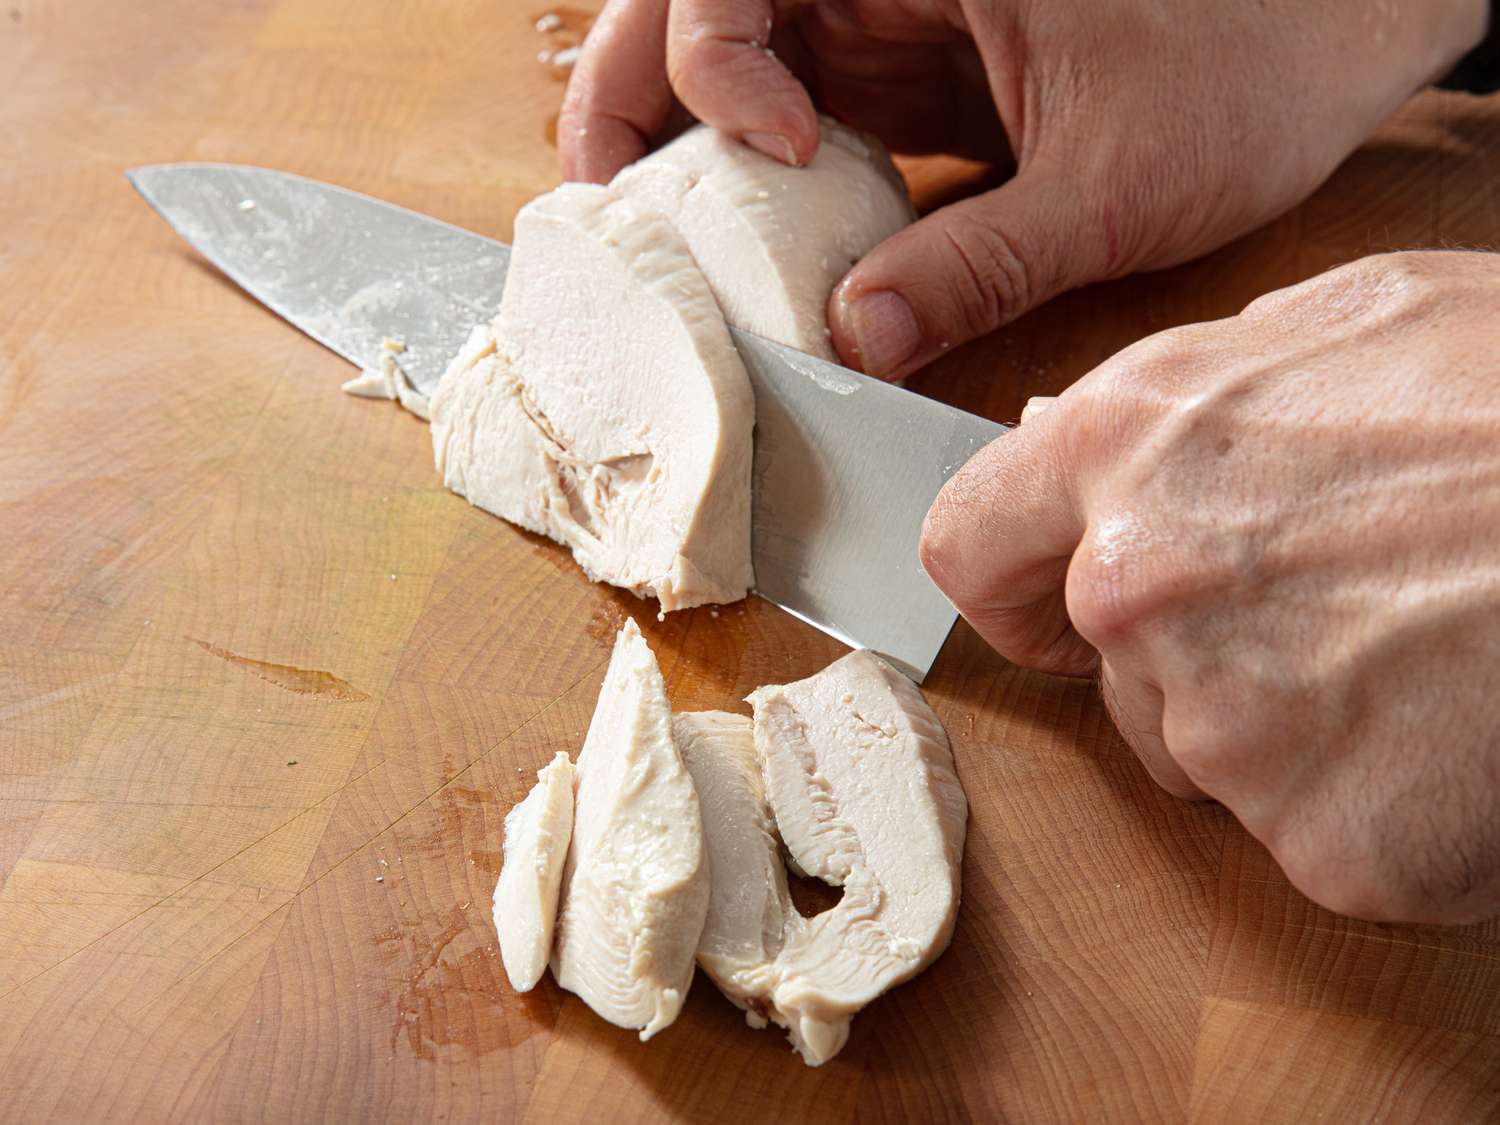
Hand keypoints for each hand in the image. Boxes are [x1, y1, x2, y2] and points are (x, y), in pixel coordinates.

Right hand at [559, 0, 1487, 379]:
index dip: (723, 58)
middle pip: (698, 4)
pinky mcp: (902, 76)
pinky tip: (734, 249)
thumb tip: (858, 343)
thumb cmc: (1250, 67)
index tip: (778, 152)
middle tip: (597, 201)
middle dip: (633, 93)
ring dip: (673, 139)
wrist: (1323, 42)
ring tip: (638, 233)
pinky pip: (789, 111)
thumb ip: (983, 261)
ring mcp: (886, 21)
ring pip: (728, 57)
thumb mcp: (1117, 184)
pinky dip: (746, 177)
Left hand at [920, 251, 1499, 924]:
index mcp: (1130, 444)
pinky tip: (1451, 729)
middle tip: (1331, 607)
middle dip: (1184, 652)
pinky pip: (1309, 833)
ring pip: (1202, 756)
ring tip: (1414, 650)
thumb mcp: (1349, 321)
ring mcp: (1226, 727)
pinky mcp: (1324, 842)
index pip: (969, 545)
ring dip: (1281, 726)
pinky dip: (1374, 803)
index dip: (1008, 581)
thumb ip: (1177, 390)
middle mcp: (1140, 588)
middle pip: (1105, 667)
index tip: (1049, 603)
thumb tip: (1060, 432)